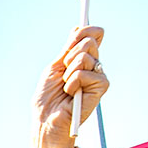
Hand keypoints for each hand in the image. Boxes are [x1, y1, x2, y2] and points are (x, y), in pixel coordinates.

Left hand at [31, 26, 108, 147]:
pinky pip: (86, 72)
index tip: (72, 38)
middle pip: (90, 41)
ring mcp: (98, 76)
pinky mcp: (101, 88)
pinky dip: (73, 82)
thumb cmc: (47, 98)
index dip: (84, 31)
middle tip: (63, 72)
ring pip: (86, 56)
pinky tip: (71, 94)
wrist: (46, 120)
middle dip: (70, 54)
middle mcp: (93, 66)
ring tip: (66, 86)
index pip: (92, 34)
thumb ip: (68, 48)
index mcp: (82, 59)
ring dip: (69, 71)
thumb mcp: (55, 67)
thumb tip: (78, 27)